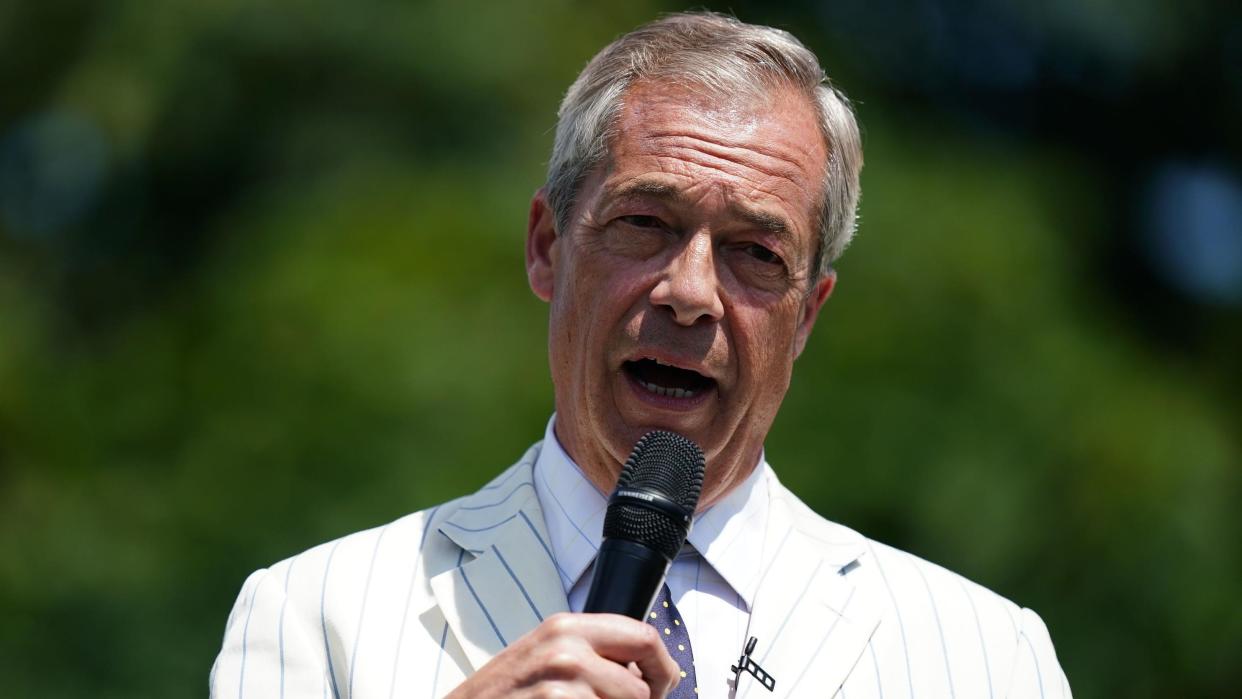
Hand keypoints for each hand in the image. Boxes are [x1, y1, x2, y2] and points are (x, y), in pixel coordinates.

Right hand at [445, 612, 680, 698]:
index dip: (662, 668)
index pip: (644, 636)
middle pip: (640, 688)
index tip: (662, 685)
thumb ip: (591, 652)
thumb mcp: (545, 654)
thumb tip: (647, 668)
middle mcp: (565, 651)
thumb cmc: (501, 694)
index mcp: (567, 627)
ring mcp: (560, 688)